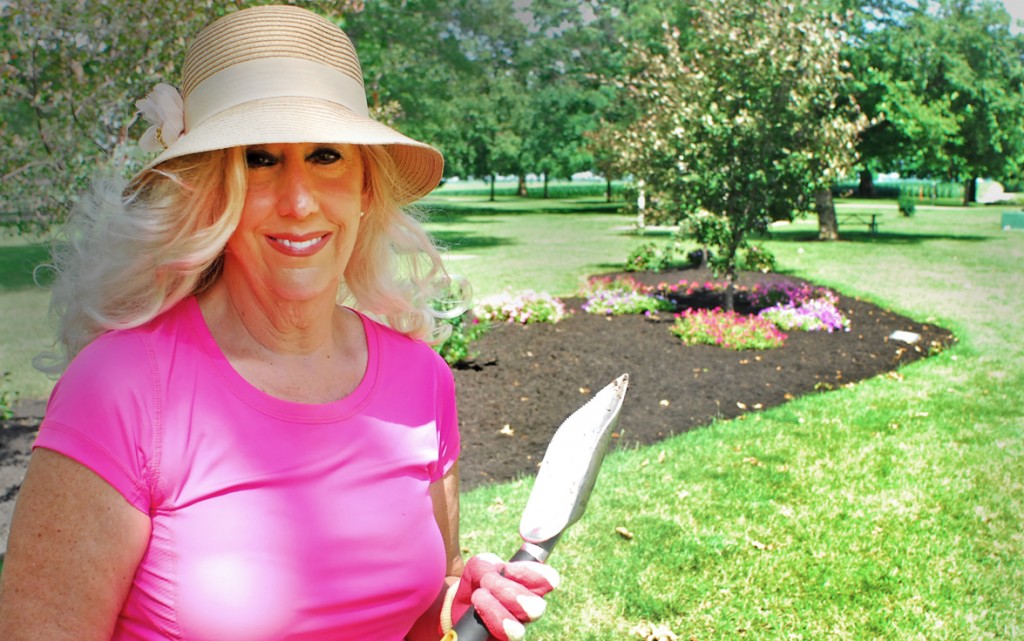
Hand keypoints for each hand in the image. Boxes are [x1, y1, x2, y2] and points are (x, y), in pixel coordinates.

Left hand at [442, 553, 560, 640]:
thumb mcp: (477, 568)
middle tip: (487, 581)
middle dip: (507, 591)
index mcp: (530, 587)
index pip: (549, 581)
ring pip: (517, 630)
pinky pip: (504, 639)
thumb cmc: (474, 586)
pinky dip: (488, 621)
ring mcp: (515, 632)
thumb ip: (487, 565)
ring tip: (479, 595)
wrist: (457, 609)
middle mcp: (527, 612)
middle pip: (536, 608)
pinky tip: (476, 612)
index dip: (532, 574)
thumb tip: (495, 571)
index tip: (508, 569)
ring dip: (495, 608)